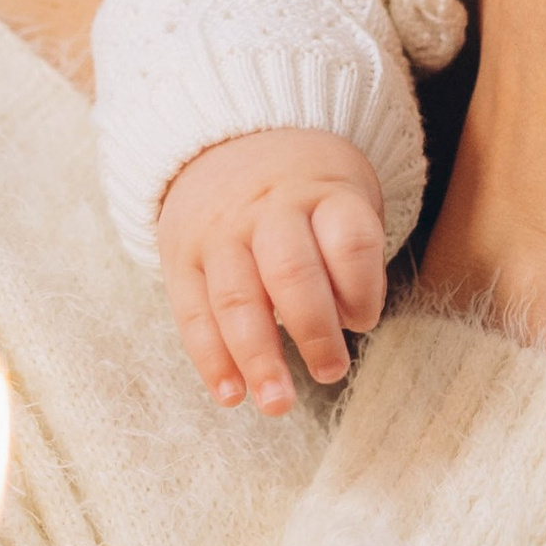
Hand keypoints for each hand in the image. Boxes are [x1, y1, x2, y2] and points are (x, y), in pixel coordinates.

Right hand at [158, 131, 388, 414]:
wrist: (229, 141)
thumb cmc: (307, 190)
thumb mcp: (345, 195)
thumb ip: (354, 255)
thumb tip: (350, 319)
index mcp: (321, 191)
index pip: (348, 239)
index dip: (362, 287)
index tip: (364, 319)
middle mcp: (268, 208)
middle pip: (290, 270)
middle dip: (313, 330)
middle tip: (332, 372)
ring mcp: (219, 233)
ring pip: (236, 298)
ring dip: (258, 358)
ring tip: (278, 404)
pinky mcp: (182, 257)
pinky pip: (193, 313)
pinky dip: (211, 359)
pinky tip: (230, 395)